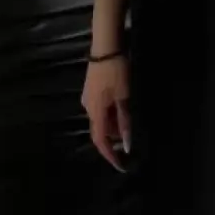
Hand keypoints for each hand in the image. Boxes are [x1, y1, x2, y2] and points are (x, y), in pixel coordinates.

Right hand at [82, 55, 131, 171]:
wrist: (105, 47)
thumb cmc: (116, 72)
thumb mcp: (124, 98)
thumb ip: (124, 122)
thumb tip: (125, 146)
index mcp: (95, 112)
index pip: (100, 141)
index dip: (109, 156)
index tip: (120, 166)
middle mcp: (88, 108)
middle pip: (98, 132)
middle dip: (111, 143)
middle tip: (126, 149)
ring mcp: (87, 99)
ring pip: (99, 121)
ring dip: (111, 129)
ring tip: (126, 131)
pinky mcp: (90, 91)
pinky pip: (99, 111)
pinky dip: (109, 117)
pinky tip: (120, 114)